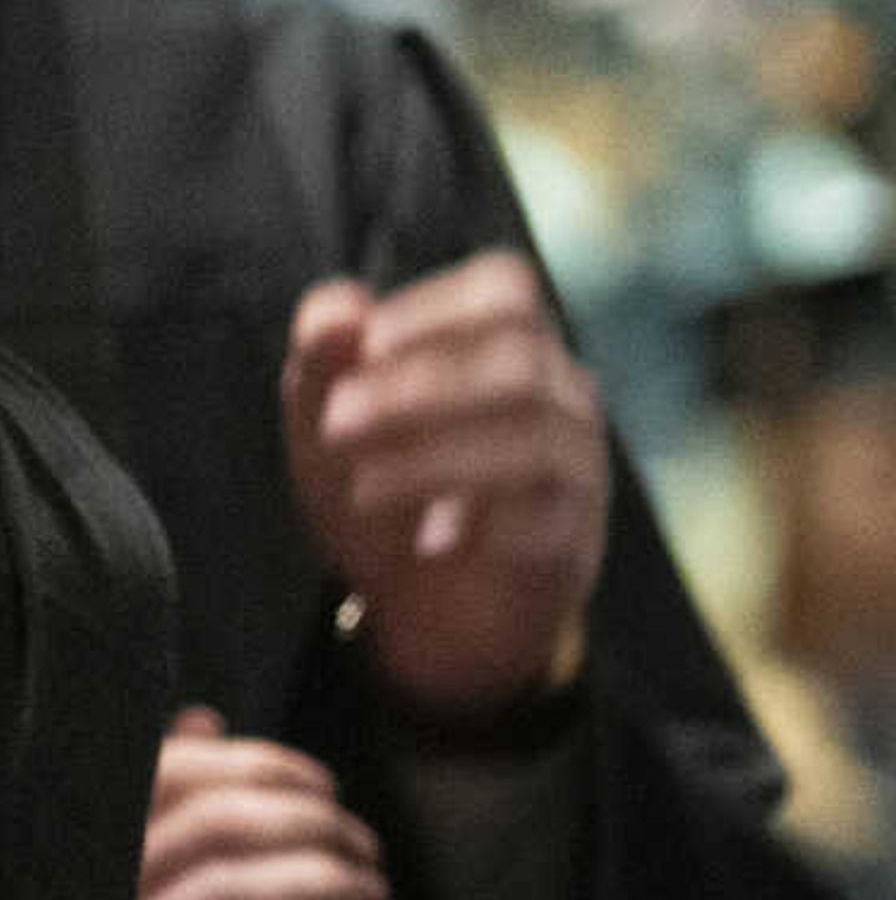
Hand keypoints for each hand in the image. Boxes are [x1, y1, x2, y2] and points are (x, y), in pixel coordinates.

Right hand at [93, 710, 388, 899]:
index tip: (320, 786)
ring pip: (230, 899)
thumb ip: (133, 804)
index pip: (165, 772)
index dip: (256, 766)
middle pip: (216, 827)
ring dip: (320, 889)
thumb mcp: (69, 886)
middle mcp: (70, 898)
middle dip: (312, 825)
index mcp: (55, 849)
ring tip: (369, 899)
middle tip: (364, 846)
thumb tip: (202, 720)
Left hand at [283, 254, 607, 717]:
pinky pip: (552, 514)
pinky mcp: (576, 540)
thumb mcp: (325, 422)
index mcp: (503, 345)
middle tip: (335, 424)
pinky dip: (483, 523)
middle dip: (417, 387)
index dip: (430, 310)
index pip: (502, 290)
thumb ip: (324, 358)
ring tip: (362, 490)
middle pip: (518, 359)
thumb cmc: (377, 485)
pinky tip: (427, 542)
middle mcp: (556, 395)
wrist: (420, 608)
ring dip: (433, 458)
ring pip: (535, 436)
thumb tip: (339, 309)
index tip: (359, 350)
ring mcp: (576, 468)